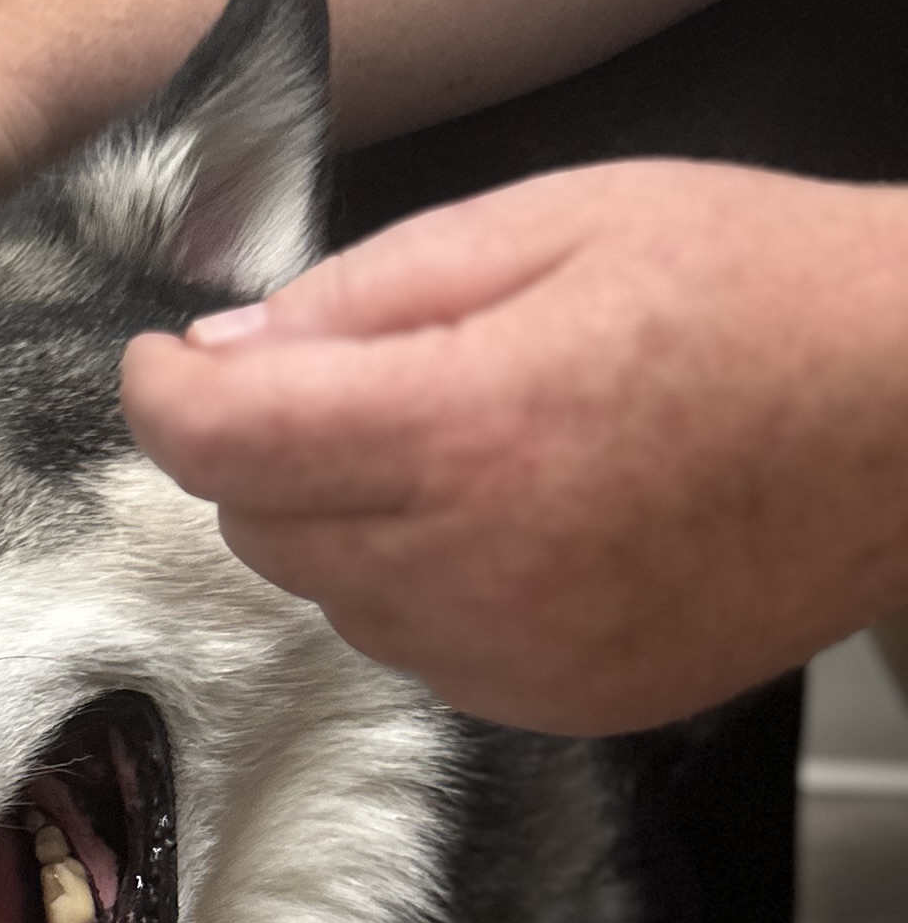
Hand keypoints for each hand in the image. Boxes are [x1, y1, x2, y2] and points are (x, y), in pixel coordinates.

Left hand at [120, 161, 907, 732]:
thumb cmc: (758, 287)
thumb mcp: (553, 218)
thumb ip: (366, 294)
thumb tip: (225, 351)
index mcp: (466, 431)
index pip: (222, 446)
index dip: (165, 394)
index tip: (165, 361)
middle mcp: (478, 569)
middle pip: (260, 531)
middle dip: (270, 451)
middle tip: (358, 377)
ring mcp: (520, 658)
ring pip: (332, 598)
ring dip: (350, 522)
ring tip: (469, 439)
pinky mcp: (562, 705)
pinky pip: (420, 651)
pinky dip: (427, 586)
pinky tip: (519, 514)